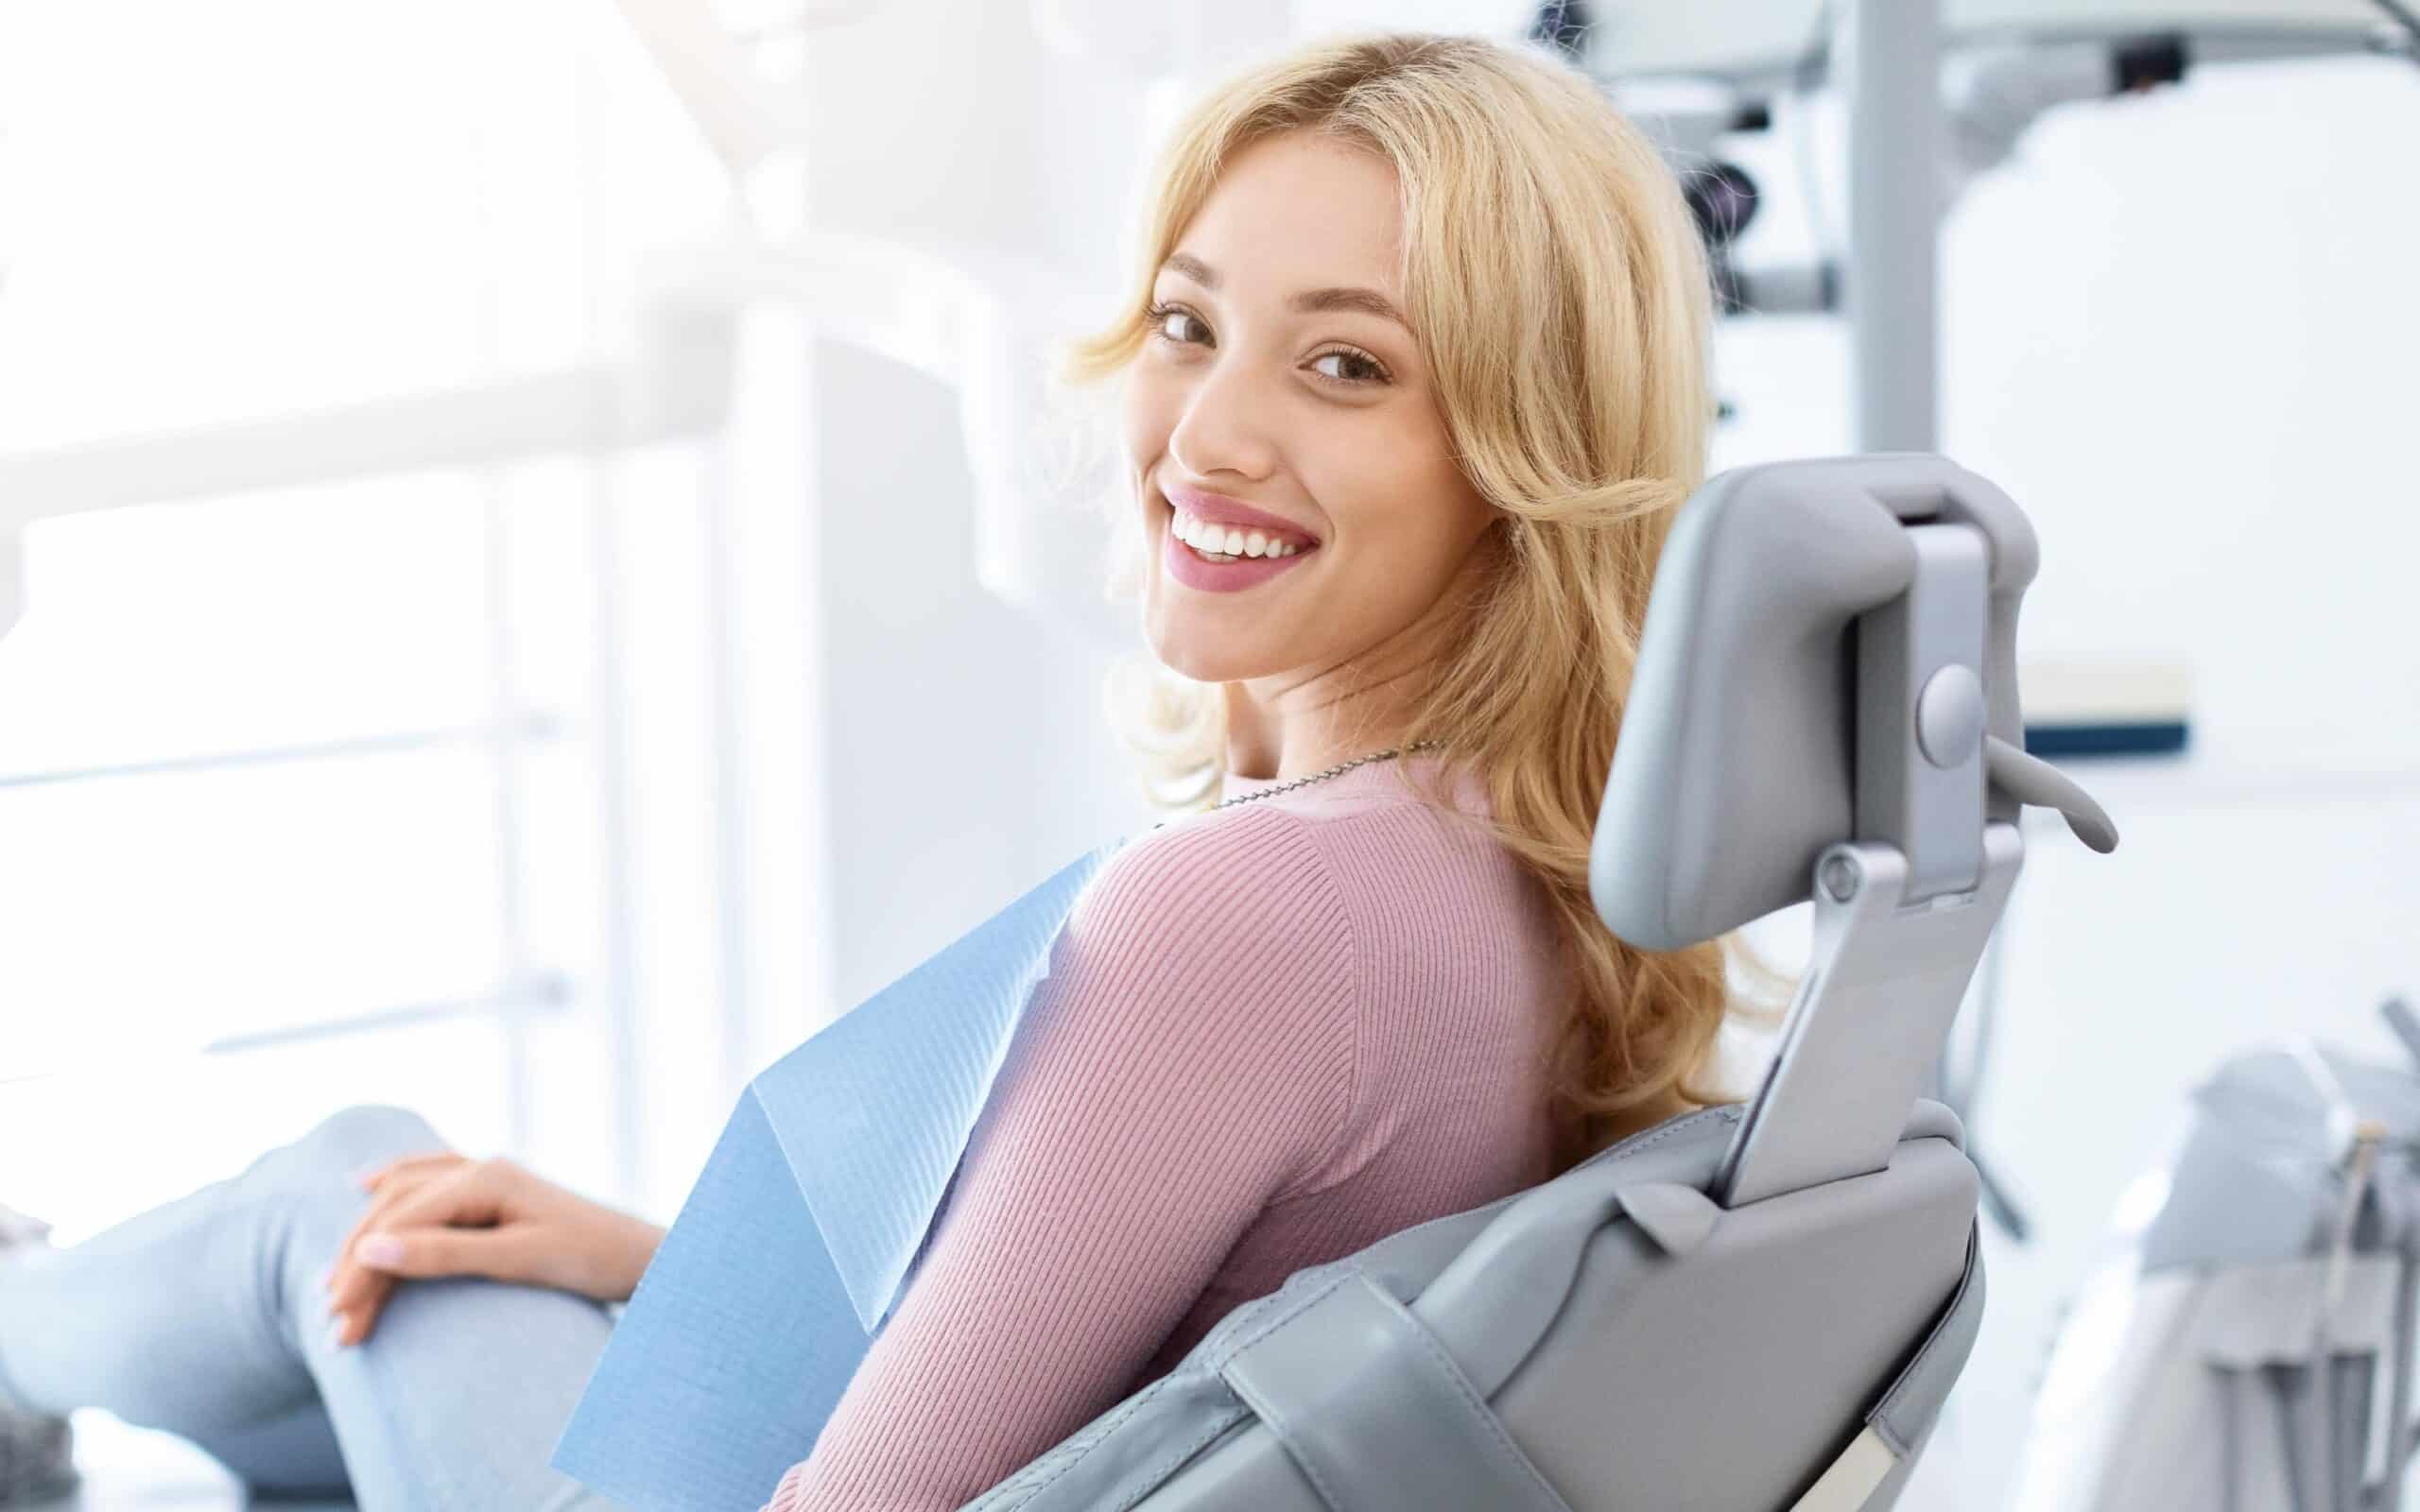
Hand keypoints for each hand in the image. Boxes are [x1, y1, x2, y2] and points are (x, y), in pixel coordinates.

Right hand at [321, 1149, 665, 1346]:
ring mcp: (490, 1176)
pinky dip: (394, 1188)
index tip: (338, 1317)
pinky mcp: (497, 1193)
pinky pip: (429, 1181)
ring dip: (370, 1241)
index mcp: (487, 1177)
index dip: (363, 1270)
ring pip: (408, 1199)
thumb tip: (369, 1250)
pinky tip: (366, 1187)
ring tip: (333, 1285)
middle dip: (359, 1265)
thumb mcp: (517, 1260)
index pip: (401, 1222)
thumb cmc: (592, 1259)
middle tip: (333, 1321)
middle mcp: (482, 1168)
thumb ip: (444, 1254)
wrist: (647, 1257)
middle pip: (397, 1210)